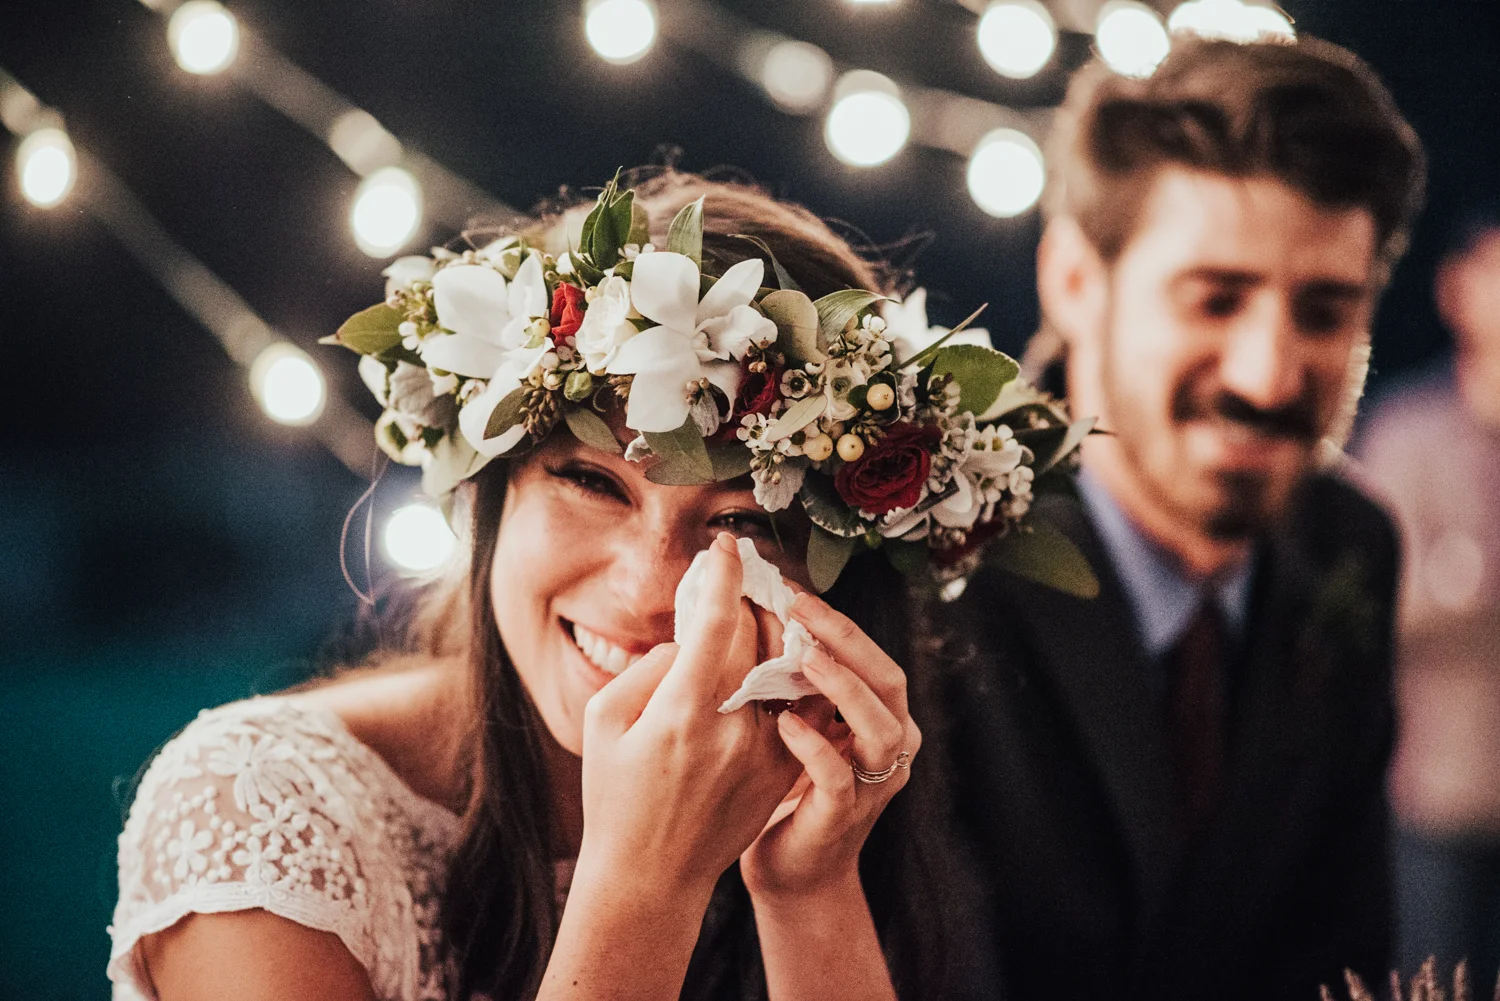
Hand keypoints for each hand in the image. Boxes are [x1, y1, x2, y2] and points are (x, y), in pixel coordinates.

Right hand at [574, 533, 803, 903]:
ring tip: (763, 607)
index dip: (724, 576)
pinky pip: (798, 704)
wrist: (650, 877)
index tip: (727, 546)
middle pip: (756, 638)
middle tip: (741, 571)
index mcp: (682, 712)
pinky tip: (780, 655)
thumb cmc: (615, 798)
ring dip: (775, 632)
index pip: (716, 623)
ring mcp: (763, 751)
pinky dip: (791, 674)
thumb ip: (646, 670)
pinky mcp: (781, 769)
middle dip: (751, 597)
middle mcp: (731, 728)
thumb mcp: (604, 724)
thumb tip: (687, 642)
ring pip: (783, 668)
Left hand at [739, 590, 921, 902]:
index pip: (873, 658)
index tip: (794, 591)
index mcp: (880, 719)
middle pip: (889, 681)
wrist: (791, 870)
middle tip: (800, 607)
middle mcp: (890, 749)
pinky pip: (839, 778)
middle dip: (847, 640)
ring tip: (802, 658)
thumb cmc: (787, 787)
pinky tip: (784, 724)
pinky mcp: (844, 818)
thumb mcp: (798, 724)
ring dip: (843, 688)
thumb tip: (761, 614)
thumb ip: (797, 683)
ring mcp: (872, 786)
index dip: (839, 623)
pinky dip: (815, 747)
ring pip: (881, 729)